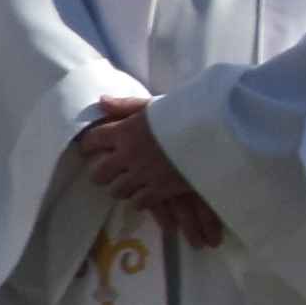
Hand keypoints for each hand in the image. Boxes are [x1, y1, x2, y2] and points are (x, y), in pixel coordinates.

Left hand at [74, 97, 228, 248]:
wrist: (216, 131)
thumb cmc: (185, 113)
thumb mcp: (155, 105)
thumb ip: (126, 105)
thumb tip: (101, 102)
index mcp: (125, 131)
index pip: (92, 141)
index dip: (89, 146)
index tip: (91, 148)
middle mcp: (129, 156)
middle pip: (99, 174)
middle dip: (101, 173)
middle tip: (108, 170)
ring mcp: (143, 175)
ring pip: (116, 191)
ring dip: (120, 187)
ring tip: (128, 182)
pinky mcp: (161, 191)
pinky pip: (138, 202)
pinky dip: (139, 199)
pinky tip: (145, 193)